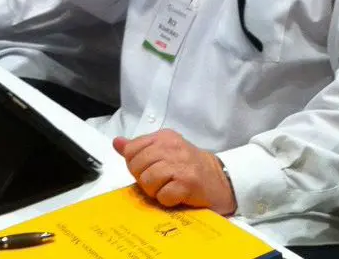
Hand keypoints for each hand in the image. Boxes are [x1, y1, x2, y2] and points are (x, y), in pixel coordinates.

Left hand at [114, 130, 236, 214]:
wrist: (222, 180)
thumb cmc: (190, 167)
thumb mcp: (165, 151)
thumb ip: (140, 147)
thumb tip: (116, 143)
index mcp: (163, 137)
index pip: (131, 150)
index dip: (135, 165)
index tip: (149, 169)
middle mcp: (171, 147)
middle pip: (136, 166)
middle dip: (144, 180)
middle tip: (160, 182)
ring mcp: (179, 164)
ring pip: (147, 181)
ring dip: (155, 191)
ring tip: (168, 189)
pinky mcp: (187, 183)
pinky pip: (162, 196)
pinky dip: (167, 200)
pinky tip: (177, 196)